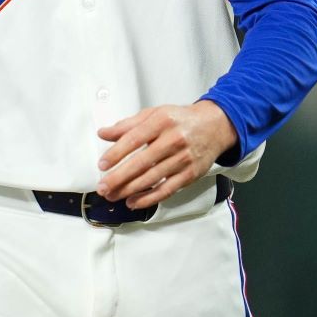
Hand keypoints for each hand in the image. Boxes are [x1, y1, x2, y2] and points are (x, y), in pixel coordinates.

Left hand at [95, 101, 236, 208]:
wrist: (214, 127)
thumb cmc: (180, 120)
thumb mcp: (154, 114)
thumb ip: (127, 125)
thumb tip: (104, 133)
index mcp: (161, 122)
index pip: (134, 139)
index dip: (116, 153)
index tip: (102, 164)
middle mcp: (173, 140)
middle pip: (141, 163)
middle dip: (119, 177)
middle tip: (103, 186)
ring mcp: (183, 159)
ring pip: (152, 179)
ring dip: (129, 190)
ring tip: (113, 195)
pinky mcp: (189, 174)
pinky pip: (166, 190)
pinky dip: (148, 198)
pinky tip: (133, 202)